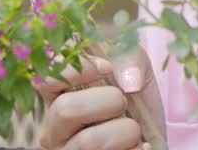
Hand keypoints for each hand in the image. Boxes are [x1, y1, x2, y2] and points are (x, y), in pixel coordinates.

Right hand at [37, 47, 154, 149]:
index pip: (45, 80)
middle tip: (124, 104)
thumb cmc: (136, 102)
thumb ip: (130, 57)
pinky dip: (136, 149)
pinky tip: (139, 146)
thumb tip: (130, 82)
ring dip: (126, 131)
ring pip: (87, 142)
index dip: (76, 69)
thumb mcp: (135, 70)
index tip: (107, 68)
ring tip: (135, 131)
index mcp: (57, 100)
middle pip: (64, 110)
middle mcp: (54, 131)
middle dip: (108, 101)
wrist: (152, 137)